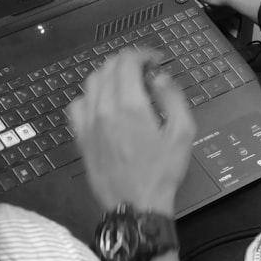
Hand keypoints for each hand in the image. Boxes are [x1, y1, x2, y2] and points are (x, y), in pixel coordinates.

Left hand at [67, 50, 195, 213]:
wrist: (135, 206)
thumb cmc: (162, 171)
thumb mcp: (183, 133)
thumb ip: (173, 97)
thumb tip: (160, 77)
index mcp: (130, 105)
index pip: (127, 61)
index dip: (143, 54)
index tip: (156, 62)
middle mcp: (104, 108)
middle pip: (108, 67)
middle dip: (128, 62)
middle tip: (145, 73)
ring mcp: (88, 121)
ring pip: (91, 81)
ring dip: (109, 75)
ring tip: (125, 85)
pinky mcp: (79, 135)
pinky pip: (77, 104)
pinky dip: (90, 95)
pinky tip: (103, 104)